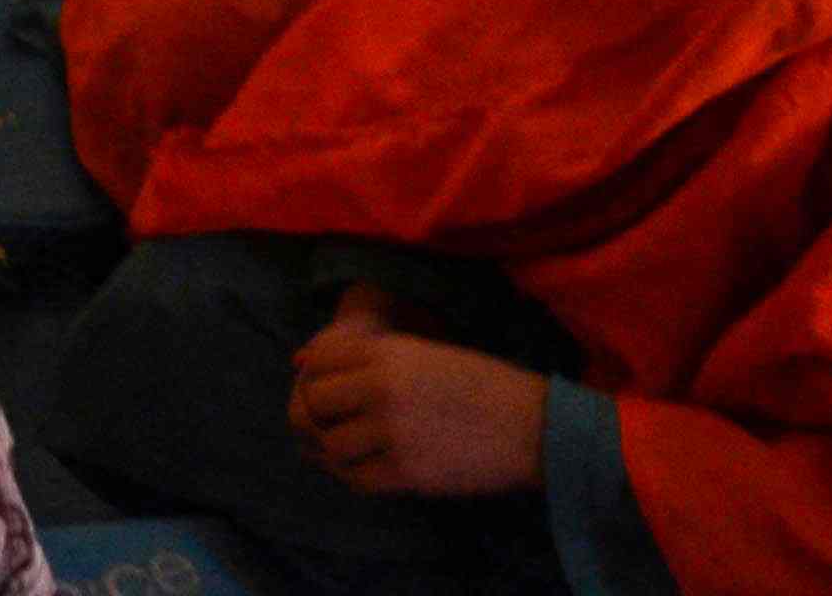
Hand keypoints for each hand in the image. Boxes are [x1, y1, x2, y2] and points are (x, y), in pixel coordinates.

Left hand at [285, 291, 550, 499]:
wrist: (532, 426)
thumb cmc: (481, 385)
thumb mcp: (425, 353)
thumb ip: (368, 357)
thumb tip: (299, 361)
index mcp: (388, 352)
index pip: (318, 362)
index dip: (310, 378)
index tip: (321, 390)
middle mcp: (382, 388)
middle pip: (313, 404)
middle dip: (314, 415)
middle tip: (327, 424)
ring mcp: (393, 433)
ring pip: (331, 445)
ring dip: (332, 450)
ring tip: (345, 448)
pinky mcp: (407, 473)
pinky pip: (357, 479)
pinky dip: (353, 475)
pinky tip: (363, 468)